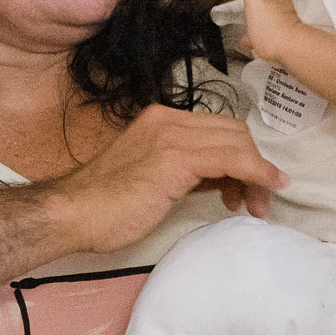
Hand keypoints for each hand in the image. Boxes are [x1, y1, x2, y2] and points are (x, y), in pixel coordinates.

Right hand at [47, 105, 286, 253]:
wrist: (72, 214)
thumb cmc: (105, 206)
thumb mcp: (155, 181)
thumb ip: (189, 173)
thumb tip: (224, 181)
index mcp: (161, 120)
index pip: (219, 129)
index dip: (243, 157)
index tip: (249, 189)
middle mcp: (167, 120)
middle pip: (234, 132)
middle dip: (255, 166)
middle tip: (257, 202)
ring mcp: (170, 136)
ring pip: (237, 143)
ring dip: (257, 175)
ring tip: (255, 206)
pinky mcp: (174, 158)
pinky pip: (231, 158)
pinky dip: (256, 173)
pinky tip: (263, 190)